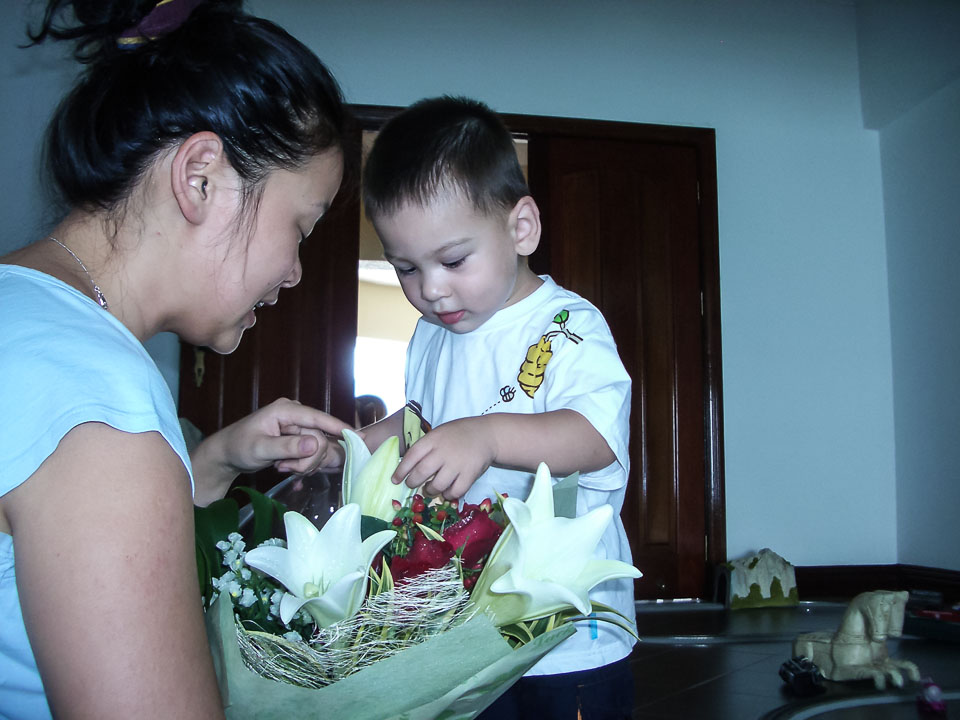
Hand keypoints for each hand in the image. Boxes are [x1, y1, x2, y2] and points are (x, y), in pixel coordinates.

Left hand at [218, 398, 349, 474]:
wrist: (226, 454)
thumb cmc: (239, 448)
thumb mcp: (261, 449)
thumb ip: (288, 446)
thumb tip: (316, 443)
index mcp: (286, 410)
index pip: (318, 418)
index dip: (339, 427)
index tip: (360, 437)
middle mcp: (295, 414)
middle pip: (319, 438)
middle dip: (307, 459)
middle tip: (285, 468)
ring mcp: (297, 426)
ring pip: (317, 448)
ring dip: (302, 463)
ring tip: (281, 466)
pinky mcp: (298, 437)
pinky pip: (311, 452)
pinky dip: (301, 463)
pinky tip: (285, 466)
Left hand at [391, 416, 495, 500]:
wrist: (487, 434)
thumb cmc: (458, 434)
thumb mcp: (439, 433)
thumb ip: (426, 447)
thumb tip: (407, 467)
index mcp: (433, 439)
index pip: (412, 456)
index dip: (401, 470)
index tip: (395, 480)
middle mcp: (443, 452)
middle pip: (421, 473)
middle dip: (413, 482)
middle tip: (411, 484)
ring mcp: (457, 464)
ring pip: (436, 486)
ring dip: (429, 490)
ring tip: (429, 488)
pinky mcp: (470, 474)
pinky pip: (454, 492)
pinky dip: (447, 495)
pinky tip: (446, 491)